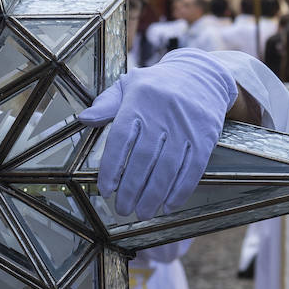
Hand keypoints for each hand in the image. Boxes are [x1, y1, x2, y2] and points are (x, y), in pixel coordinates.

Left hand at [78, 48, 236, 218]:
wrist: (202, 76)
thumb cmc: (156, 86)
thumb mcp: (129, 85)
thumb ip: (106, 105)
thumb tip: (83, 119)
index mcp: (139, 100)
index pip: (121, 138)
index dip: (112, 167)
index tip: (106, 189)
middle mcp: (162, 113)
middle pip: (144, 158)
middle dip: (132, 189)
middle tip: (123, 209)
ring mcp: (186, 127)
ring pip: (168, 167)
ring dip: (154, 195)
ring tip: (143, 213)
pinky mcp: (205, 137)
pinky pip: (193, 169)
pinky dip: (180, 191)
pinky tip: (168, 205)